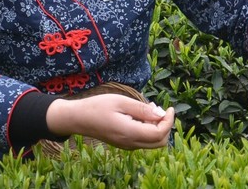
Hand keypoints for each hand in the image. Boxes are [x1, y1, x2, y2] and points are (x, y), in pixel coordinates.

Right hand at [46, 95, 173, 149]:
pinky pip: (143, 140)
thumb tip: (160, 113)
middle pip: (159, 142)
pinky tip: (140, 114)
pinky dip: (148, 129)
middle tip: (160, 108)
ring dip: (157, 127)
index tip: (169, 107)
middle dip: (165, 126)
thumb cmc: (97, 106)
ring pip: (152, 143)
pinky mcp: (124, 143)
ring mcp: (127, 145)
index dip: (168, 121)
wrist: (78, 119)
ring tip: (149, 108)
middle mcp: (130, 143)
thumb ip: (142, 109)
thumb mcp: (120, 101)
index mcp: (130, 132)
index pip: (159, 133)